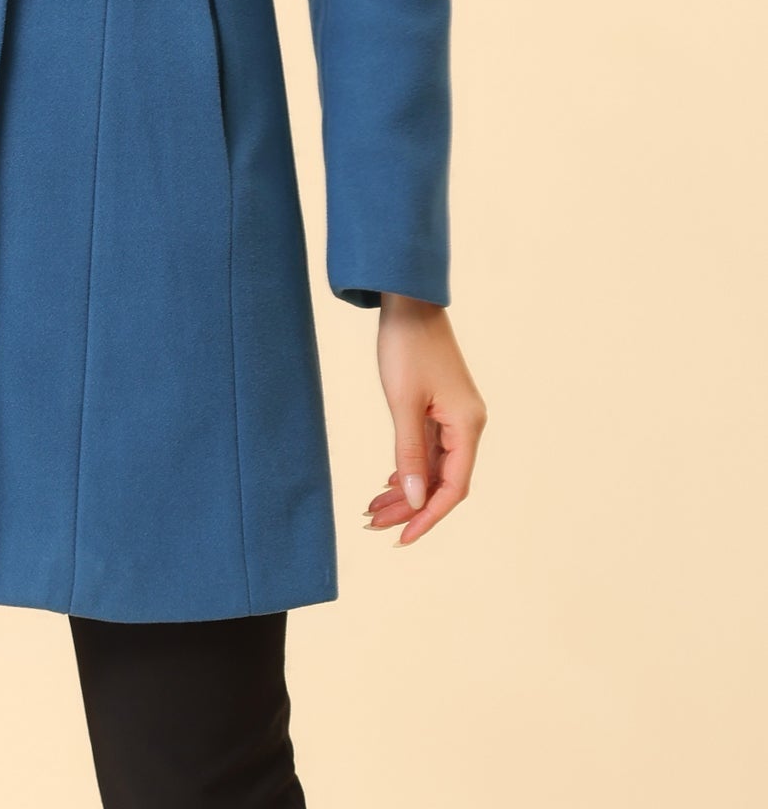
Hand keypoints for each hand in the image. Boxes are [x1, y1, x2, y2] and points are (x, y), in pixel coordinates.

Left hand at [364, 294, 486, 547]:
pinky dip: (408, 467)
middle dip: (409, 506)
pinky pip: (428, 449)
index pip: (453, 488)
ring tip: (372, 509)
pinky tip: (388, 482)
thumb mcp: (403, 402)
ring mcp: (454, 416)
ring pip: (432, 466)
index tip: (402, 538)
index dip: (428, 517)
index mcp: (467, 425)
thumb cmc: (406, 346)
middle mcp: (467, 425)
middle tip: (373, 525)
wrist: (408, 301)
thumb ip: (410, 452)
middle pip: (442, 481)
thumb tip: (415, 500)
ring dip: (405, 489)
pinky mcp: (440, 407)